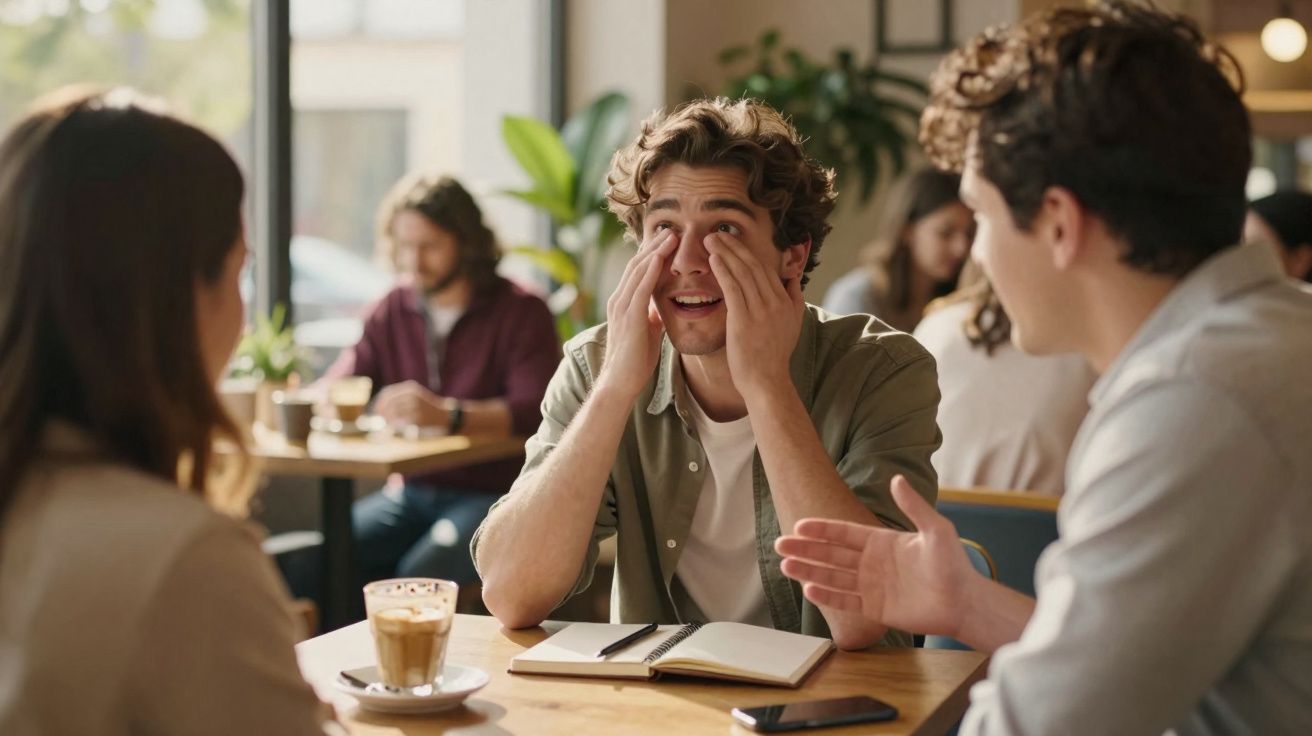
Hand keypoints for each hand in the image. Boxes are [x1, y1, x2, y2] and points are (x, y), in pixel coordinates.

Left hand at [373, 380, 447, 427]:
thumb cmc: (426, 408)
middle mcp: (412, 396)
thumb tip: (377, 408)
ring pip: (393, 414)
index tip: (375, 411)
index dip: (379, 402)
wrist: (445, 416)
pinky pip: (400, 423)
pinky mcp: (417, 418)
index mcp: (410, 388)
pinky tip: (394, 429)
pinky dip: (394, 426)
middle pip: (389, 404)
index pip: (388, 393)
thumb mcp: (414, 398)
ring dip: (387, 421)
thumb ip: (398, 400)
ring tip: (387, 426)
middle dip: (381, 413)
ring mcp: (415, 407)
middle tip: (378, 421)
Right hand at [597, 230, 676, 398]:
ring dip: (655, 251)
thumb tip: (662, 306)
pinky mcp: (629, 318)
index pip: (638, 270)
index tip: (669, 239)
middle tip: (672, 229)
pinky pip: (640, 289)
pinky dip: (650, 271)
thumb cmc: (635, 360)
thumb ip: (651, 315)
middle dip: (655, 245)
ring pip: (638, 271)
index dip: (652, 252)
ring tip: (671, 236)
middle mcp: (619, 299)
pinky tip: (660, 258)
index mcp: (623, 302)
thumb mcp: (647, 330)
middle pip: (636, 263)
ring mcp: (622, 307)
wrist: (621, 382)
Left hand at [703, 232, 802, 397]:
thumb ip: (793, 298)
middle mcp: (774, 302)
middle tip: (717, 232)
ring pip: (742, 273)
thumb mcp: (792, 324)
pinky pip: (733, 288)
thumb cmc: (774, 356)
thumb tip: (792, 277)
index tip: (732, 240)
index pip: (765, 269)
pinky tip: (714, 259)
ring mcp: (760, 311)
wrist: (767, 381)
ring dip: (725, 253)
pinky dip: (724, 271)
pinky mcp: (744, 320)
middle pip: (753, 266)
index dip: (747, 252)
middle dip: (734, 246)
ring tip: (710, 239)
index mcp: (784, 301)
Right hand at [774, 476, 975, 637]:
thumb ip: (913, 506)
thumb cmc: (953, 564)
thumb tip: (896, 479)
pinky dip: (827, 596)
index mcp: (881, 541)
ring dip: (809, 571)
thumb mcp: (935, 530)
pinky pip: (845, 601)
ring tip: (785, 566)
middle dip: (805, 550)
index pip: (844, 533)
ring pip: (832, 577)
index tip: (799, 525)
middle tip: (780, 545)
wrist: (963, 602)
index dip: (821, 530)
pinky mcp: (875, 608)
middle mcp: (871, 562)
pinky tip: (808, 589)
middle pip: (831, 554)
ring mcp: (871, 586)